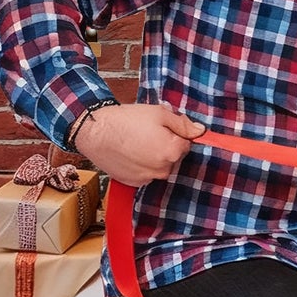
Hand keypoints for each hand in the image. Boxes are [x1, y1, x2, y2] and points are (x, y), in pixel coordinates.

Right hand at [73, 103, 204, 187]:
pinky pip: (147, 174)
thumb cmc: (127, 120)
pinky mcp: (134, 183)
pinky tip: (131, 153)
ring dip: (155, 156)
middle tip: (149, 132)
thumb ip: (183, 124)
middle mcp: (163, 169)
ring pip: (161, 166)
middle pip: (174, 156)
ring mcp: (148, 178)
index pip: (186, 143)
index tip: (163, 127)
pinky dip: (143, 165)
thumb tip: (201, 131)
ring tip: (138, 142)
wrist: (96, 132)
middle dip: (167, 145)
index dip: (176, 133)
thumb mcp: (159, 113)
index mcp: (172, 151)